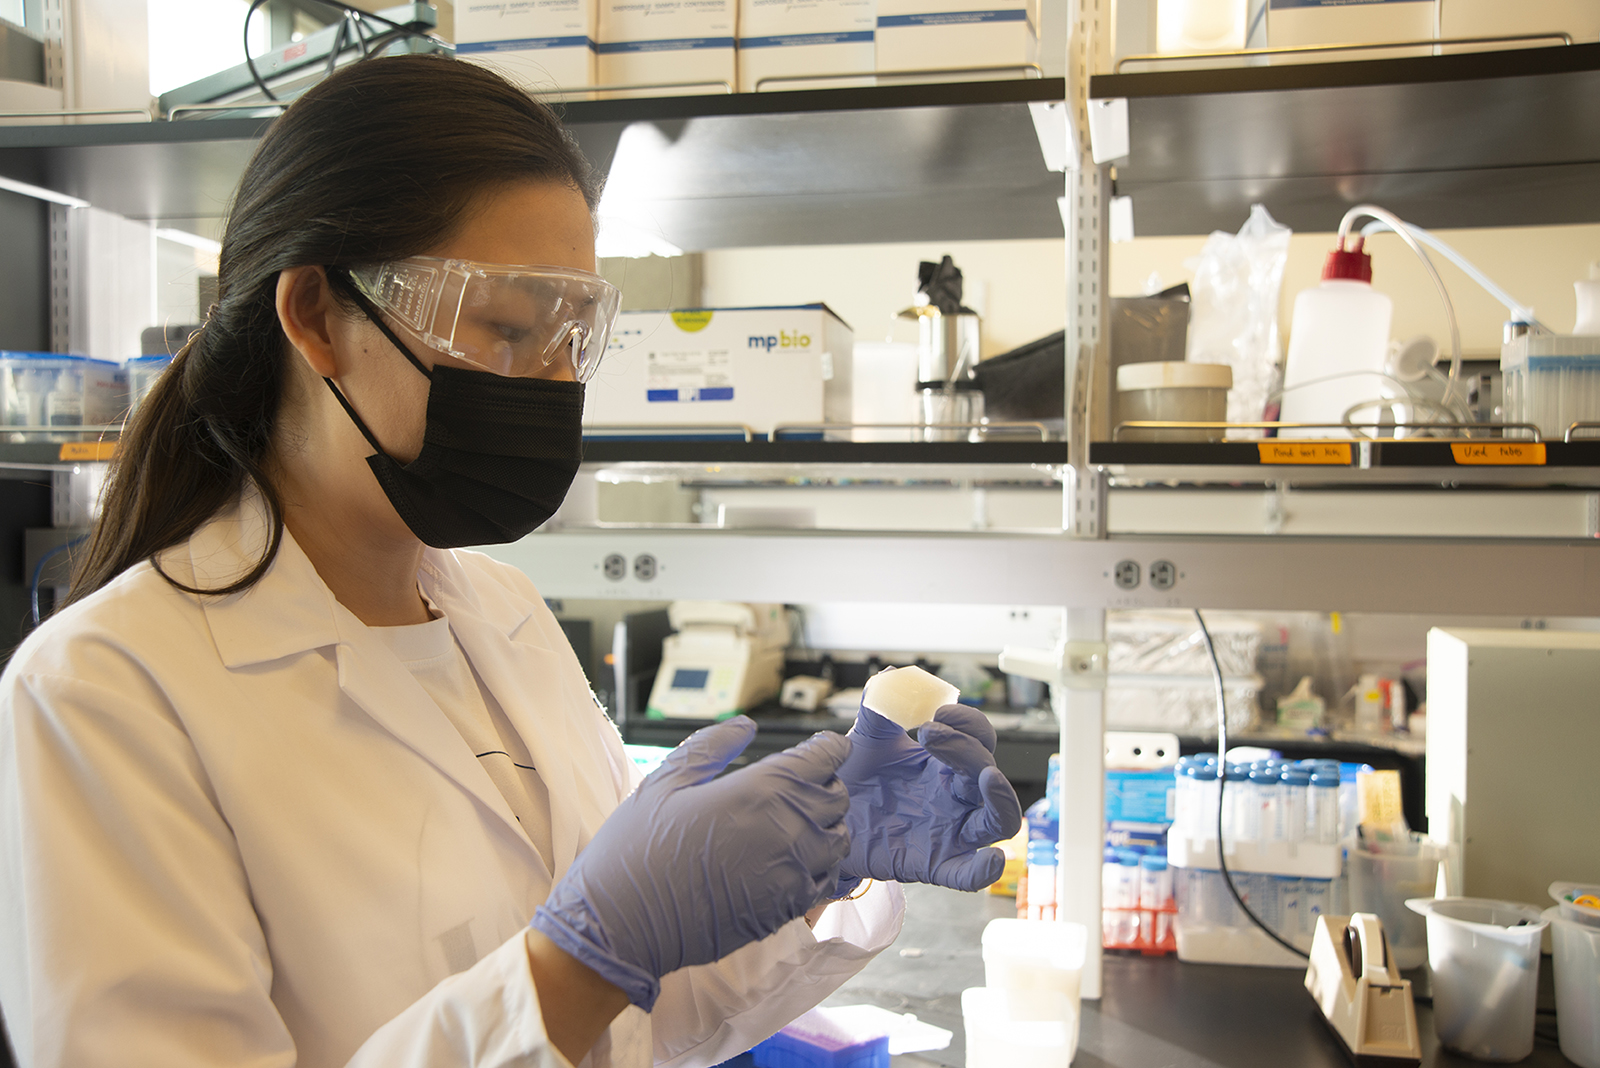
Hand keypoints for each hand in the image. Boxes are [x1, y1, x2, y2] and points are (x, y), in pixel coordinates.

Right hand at [530, 717, 851, 1009]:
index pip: (826, 757)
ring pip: (839, 842)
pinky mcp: (787, 910)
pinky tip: (792, 864)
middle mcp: (788, 829)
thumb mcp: (664, 782)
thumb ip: (711, 746)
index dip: (826, 748)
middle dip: (825, 786)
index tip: (818, 749)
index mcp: (761, 789)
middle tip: (798, 786)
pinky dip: (819, 869)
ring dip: (825, 829)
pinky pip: (827, 883)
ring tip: (795, 826)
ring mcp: (792, 874)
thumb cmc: (636, 850)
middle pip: (838, 797)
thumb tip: (746, 725)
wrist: (623, 926)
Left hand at [835, 703, 1021, 892]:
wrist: (825, 820)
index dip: (968, 723)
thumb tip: (892, 676)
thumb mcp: (865, 740)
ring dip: (1001, 799)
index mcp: (946, 764)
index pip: (979, 739)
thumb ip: (880, 708)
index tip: (935, 714)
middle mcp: (956, 797)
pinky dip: (984, 870)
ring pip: (1000, 821)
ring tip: (988, 778)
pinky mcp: (934, 863)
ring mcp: (950, 831)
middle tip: (930, 733)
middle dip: (970, 750)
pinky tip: (993, 861)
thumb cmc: (855, 780)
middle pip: (990, 774)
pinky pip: (967, 874)